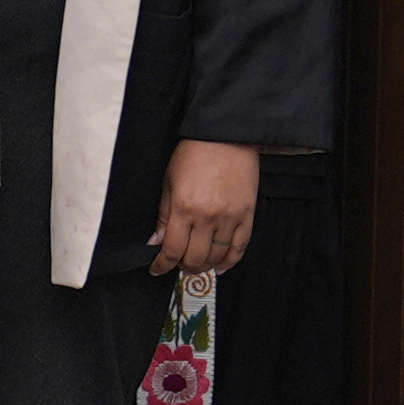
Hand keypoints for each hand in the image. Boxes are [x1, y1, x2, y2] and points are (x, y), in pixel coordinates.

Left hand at [153, 139, 262, 278]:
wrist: (226, 135)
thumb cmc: (194, 153)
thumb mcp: (169, 181)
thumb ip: (164, 215)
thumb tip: (156, 242)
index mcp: (184, 208)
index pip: (172, 250)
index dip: (162, 265)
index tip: (157, 269)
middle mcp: (207, 217)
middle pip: (194, 258)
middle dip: (183, 266)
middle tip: (178, 263)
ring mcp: (230, 217)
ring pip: (216, 257)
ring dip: (204, 265)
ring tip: (198, 263)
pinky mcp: (247, 215)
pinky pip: (239, 247)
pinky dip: (230, 261)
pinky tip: (221, 265)